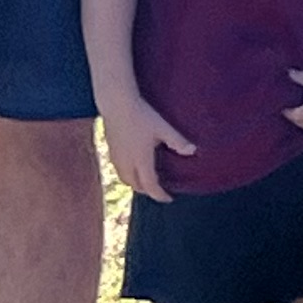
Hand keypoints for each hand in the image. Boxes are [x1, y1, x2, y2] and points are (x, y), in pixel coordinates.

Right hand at [99, 87, 197, 202]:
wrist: (116, 103)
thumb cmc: (141, 115)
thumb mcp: (162, 127)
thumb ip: (177, 141)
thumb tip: (193, 152)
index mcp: (141, 160)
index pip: (150, 185)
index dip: (160, 195)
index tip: (169, 198)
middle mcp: (127, 162)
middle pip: (135, 185)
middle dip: (147, 190)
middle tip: (158, 190)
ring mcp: (116, 157)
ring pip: (124, 178)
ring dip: (135, 183)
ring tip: (145, 180)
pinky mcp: (110, 149)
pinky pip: (118, 169)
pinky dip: (127, 174)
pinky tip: (132, 165)